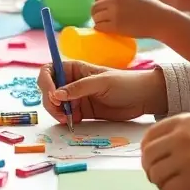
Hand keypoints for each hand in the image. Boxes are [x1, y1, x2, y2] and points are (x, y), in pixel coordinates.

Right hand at [37, 60, 166, 124]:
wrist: (143, 98)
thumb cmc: (125, 83)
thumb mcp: (102, 82)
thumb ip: (79, 88)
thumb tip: (57, 94)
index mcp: (74, 68)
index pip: (49, 71)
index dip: (46, 82)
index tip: (53, 95)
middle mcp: (72, 82)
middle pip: (49, 90)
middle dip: (50, 101)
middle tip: (60, 112)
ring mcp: (77, 97)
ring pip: (56, 105)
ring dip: (56, 112)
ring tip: (68, 119)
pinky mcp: (83, 111)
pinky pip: (67, 115)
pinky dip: (65, 120)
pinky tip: (73, 122)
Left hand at [92, 0, 174, 37]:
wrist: (161, 20)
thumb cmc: (151, 8)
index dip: (99, 3)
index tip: (101, 9)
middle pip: (95, 6)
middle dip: (95, 13)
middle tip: (100, 19)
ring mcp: (115, 12)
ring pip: (96, 17)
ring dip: (98, 21)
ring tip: (104, 25)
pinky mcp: (116, 25)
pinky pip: (100, 26)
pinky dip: (100, 28)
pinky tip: (105, 30)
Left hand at [141, 114, 189, 189]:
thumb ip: (183, 133)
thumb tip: (165, 151)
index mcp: (182, 122)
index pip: (149, 136)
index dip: (147, 152)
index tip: (152, 161)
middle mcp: (179, 137)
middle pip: (148, 156)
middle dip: (151, 170)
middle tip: (161, 179)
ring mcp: (183, 158)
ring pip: (155, 174)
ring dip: (161, 185)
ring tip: (173, 189)